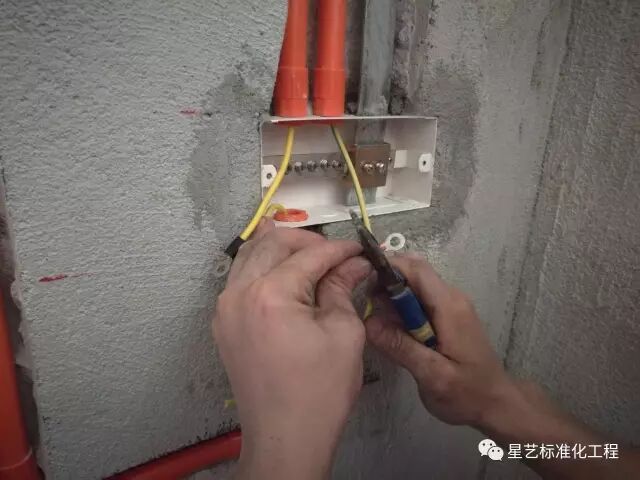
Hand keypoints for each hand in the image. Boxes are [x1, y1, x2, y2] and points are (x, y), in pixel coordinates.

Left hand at [213, 219, 371, 479]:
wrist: (285, 437)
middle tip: (336, 255)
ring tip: (313, 259)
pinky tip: (286, 277)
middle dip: (308, 241)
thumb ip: (343, 288)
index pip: (309, 255)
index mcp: (269, 294)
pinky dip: (264, 269)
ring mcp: (225, 308)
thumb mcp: (344, 333)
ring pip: (250, 255)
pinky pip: (241, 279)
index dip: (339, 249)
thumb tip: (353, 264)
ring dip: (282, 250)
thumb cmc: (319, 392)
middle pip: (272, 243)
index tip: (360, 250)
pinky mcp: (224, 323)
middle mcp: (238, 293)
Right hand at [365, 253, 512, 427]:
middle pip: (415, 272)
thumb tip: (368, 322)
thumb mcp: (432, 375)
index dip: (388, 267)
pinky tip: (392, 329)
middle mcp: (452, 298)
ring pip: (416, 285)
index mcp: (449, 307)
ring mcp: (451, 306)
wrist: (497, 404)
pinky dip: (402, 307)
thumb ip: (401, 347)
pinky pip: (421, 299)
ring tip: (376, 320)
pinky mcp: (448, 316)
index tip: (362, 281)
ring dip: (393, 295)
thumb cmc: (468, 393)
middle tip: (365, 304)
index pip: (416, 269)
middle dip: (387, 280)